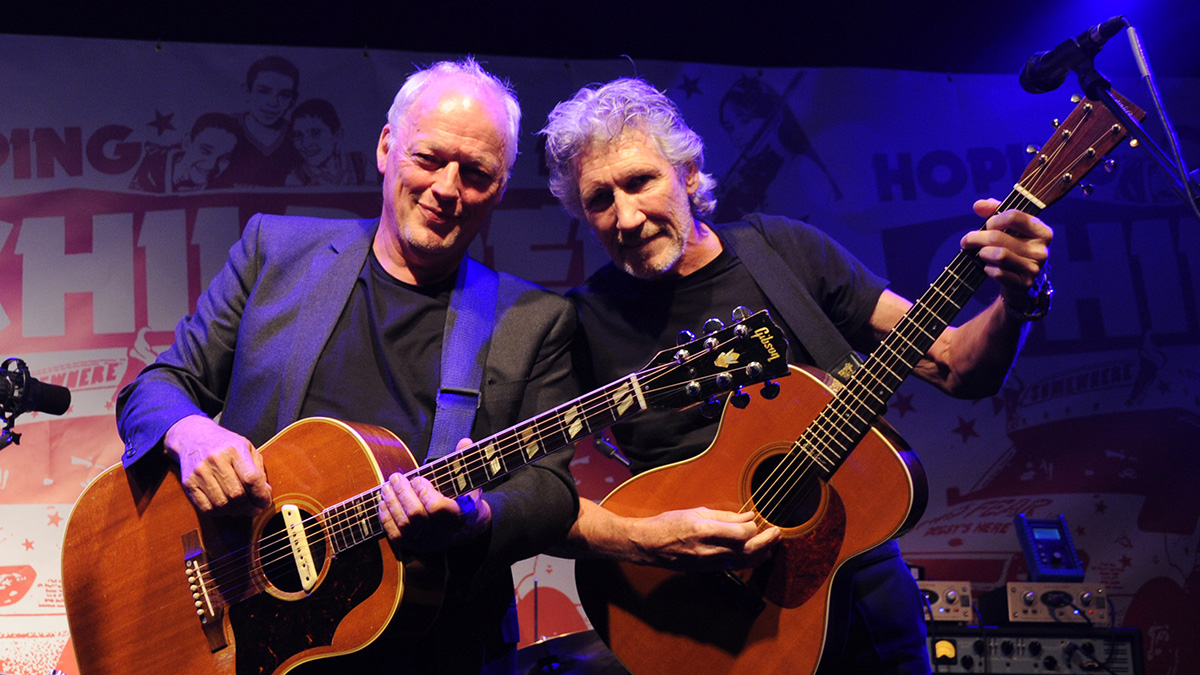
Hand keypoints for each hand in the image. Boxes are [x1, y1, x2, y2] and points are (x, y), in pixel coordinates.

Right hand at [164, 414, 271, 514]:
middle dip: (250, 507)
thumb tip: (265, 493)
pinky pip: (207, 507)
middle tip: (255, 509)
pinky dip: (220, 513)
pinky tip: (227, 507)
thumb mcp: (247, 448)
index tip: (265, 503)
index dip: (261, 495)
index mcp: (234, 449)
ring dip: (236, 512)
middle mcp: (216, 459)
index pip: (251, 478)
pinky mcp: (189, 483)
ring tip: (242, 509)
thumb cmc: (224, 444)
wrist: (193, 437)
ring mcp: (200, 472)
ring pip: (222, 504)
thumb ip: (258, 469)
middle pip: (237, 495)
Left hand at [378, 438, 492, 552]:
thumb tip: (464, 441)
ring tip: (386, 486)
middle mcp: (445, 533)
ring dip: (392, 503)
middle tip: (395, 477)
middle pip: (416, 515)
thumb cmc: (466, 499)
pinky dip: (386, 519)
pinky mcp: (417, 547)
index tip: (418, 479)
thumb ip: (466, 462)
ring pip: (404, 525)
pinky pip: (396, 536)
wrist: (469, 528)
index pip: (438, 508)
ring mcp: (430, 542)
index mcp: (461, 516)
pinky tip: (383, 503)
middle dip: (402, 493)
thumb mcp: (471, 482)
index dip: (424, 493)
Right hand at [631, 507, 780, 571]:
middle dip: (767, 541)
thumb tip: (749, 515)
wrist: (649, 545)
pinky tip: (757, 554)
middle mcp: (710, 549)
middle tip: (777, 533)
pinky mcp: (708, 570)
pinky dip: (749, 560)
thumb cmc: (669, 524)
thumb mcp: (697, 512)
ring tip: (772, 544)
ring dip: (762, 553)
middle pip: (749, 550)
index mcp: (706, 530)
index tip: (757, 520)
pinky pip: (735, 567)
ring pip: (745, 562)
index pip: (743, 533)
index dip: (755, 527)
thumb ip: (725, 516)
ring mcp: (709, 563)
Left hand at [962, 198, 1052, 303]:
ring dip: (982, 253)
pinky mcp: (1023, 284)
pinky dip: (988, 268)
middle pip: (998, 237)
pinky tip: (988, 267)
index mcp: (1042, 231)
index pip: (1013, 216)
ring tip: (980, 253)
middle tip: (967, 241)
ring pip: (998, 254)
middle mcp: (1041, 250)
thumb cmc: (1014, 249)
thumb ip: (994, 212)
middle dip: (976, 237)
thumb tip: (979, 205)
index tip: (987, 225)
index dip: (994, 219)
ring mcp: (1034, 268)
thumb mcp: (1009, 228)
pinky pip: (998, 273)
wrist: (1022, 282)